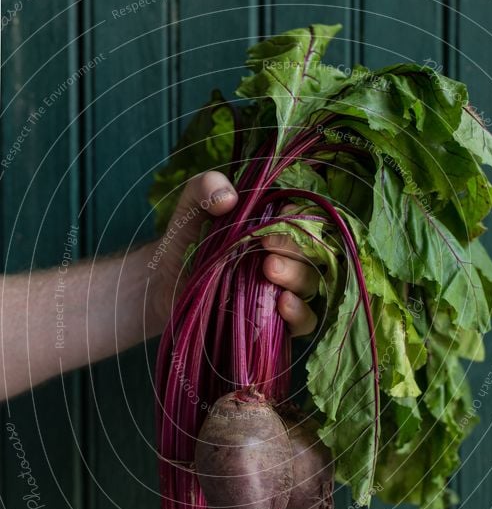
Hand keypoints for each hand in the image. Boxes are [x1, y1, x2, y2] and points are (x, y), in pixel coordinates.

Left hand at [149, 172, 317, 336]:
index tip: (283, 212)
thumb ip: (205, 186)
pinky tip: (283, 304)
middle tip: (266, 244)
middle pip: (311, 253)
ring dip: (296, 277)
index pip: (306, 220)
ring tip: (269, 269)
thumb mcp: (191, 205)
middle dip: (294, 247)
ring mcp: (282, 291)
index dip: (300, 217)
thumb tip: (228, 196)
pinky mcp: (274, 322)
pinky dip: (300, 314)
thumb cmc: (184, 240)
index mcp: (274, 227)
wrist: (163, 282)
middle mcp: (285, 257)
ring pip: (309, 285)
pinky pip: (303, 322)